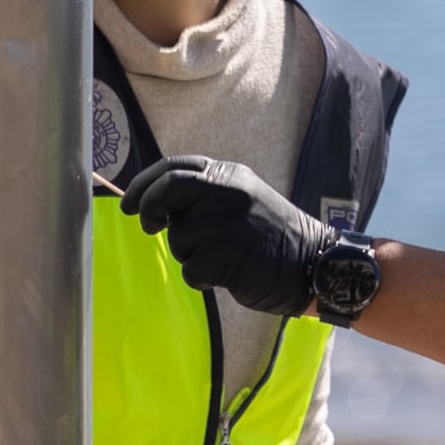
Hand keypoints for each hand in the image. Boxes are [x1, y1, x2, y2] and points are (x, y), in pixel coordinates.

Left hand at [122, 155, 333, 316]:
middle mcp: (228, 191)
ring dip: (190, 254)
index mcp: (230, 175)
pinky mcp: (225, 254)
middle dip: (148, 207)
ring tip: (225, 256)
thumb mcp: (243, 200)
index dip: (143, 183)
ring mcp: (227, 221)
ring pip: (179, 238)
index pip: (174, 167)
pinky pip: (191, 269)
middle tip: (148, 225)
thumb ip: (205, 195)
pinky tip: (231, 273)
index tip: (128, 203)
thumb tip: (154, 204)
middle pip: (167, 189)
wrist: (316, 265)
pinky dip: (203, 278)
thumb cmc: (273, 238)